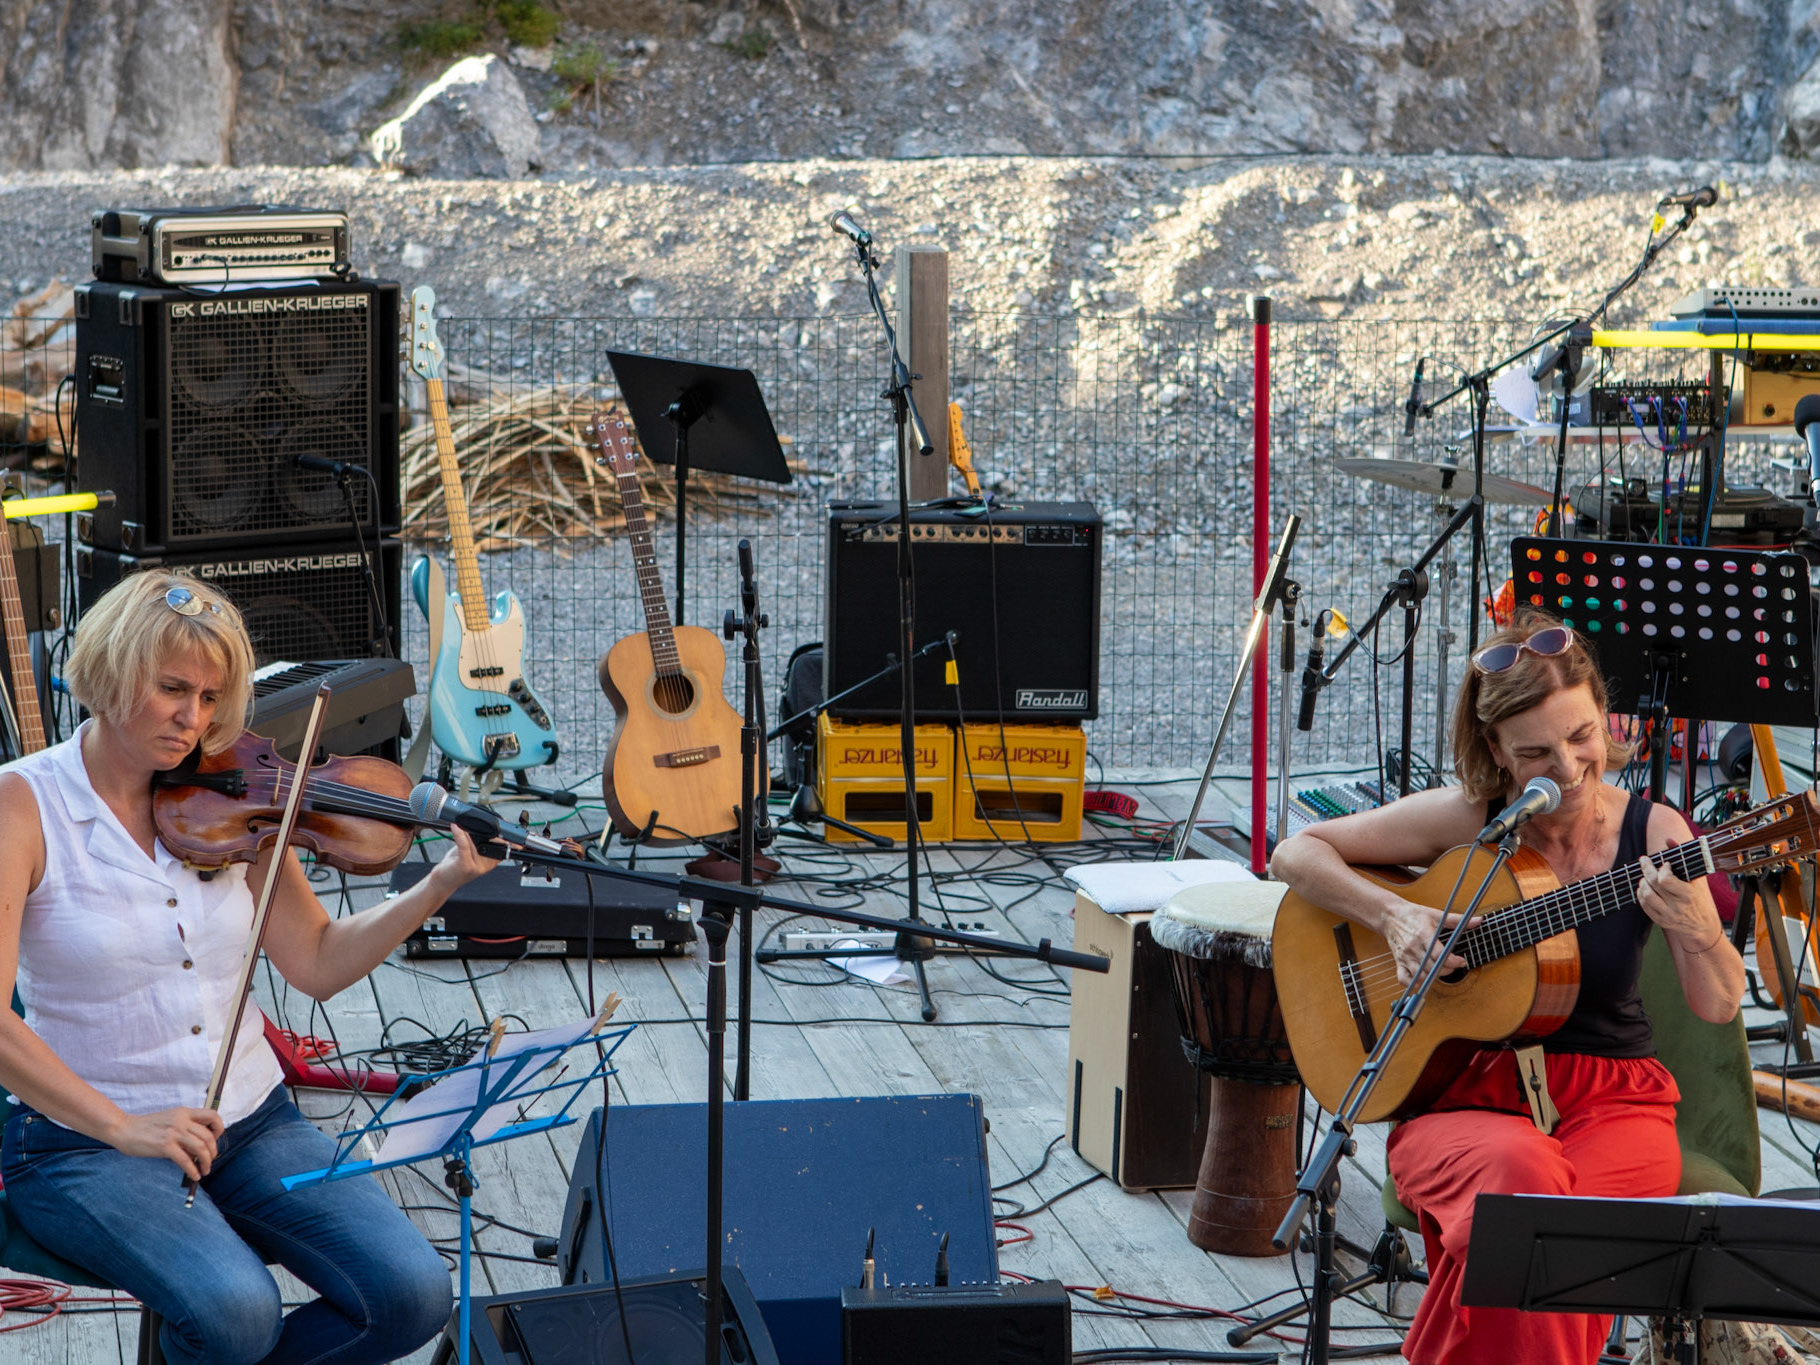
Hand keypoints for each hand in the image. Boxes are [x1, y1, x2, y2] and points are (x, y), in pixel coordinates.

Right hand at [107, 1107, 223, 1180]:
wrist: (124, 1129)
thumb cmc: (146, 1127)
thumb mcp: (170, 1119)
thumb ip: (185, 1126)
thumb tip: (201, 1144)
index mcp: (184, 1112)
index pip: (213, 1115)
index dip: (219, 1128)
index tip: (216, 1139)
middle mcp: (182, 1120)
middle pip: (209, 1136)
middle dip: (214, 1151)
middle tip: (210, 1160)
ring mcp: (174, 1133)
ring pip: (201, 1148)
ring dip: (207, 1162)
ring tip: (205, 1170)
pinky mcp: (165, 1146)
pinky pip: (186, 1160)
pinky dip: (193, 1170)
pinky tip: (194, 1176)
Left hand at [427, 824, 501, 897]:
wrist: (444, 881)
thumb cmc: (457, 865)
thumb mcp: (471, 853)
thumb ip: (479, 841)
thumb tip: (480, 824)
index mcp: (492, 861)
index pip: (502, 845)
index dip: (500, 834)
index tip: (498, 824)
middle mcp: (487, 865)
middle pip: (488, 840)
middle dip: (479, 831)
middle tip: (468, 828)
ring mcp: (477, 866)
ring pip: (474, 841)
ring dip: (465, 832)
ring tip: (458, 830)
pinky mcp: (465, 865)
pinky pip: (464, 846)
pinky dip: (459, 834)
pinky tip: (455, 827)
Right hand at [1382, 899, 1476, 986]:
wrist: (1389, 915)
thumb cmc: (1412, 915)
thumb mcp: (1435, 914)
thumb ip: (1457, 920)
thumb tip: (1478, 920)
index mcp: (1423, 934)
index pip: (1439, 955)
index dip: (1453, 961)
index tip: (1461, 961)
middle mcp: (1412, 947)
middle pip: (1432, 968)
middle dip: (1447, 970)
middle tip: (1453, 965)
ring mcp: (1404, 956)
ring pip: (1421, 975)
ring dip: (1434, 977)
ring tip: (1440, 970)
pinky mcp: (1398, 961)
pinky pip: (1404, 979)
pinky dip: (1415, 983)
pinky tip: (1423, 978)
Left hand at [1635, 852, 1713, 943]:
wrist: (1702, 925)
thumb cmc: (1698, 897)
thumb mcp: (1696, 878)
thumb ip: (1682, 857)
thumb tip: (1668, 839)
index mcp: (1688, 894)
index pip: (1665, 880)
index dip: (1662, 869)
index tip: (1665, 864)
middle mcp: (1677, 906)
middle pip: (1653, 885)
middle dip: (1646, 869)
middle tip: (1644, 860)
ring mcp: (1668, 915)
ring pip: (1646, 895)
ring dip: (1642, 882)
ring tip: (1645, 876)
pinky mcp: (1660, 921)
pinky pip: (1644, 905)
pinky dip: (1641, 894)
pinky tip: (1644, 887)